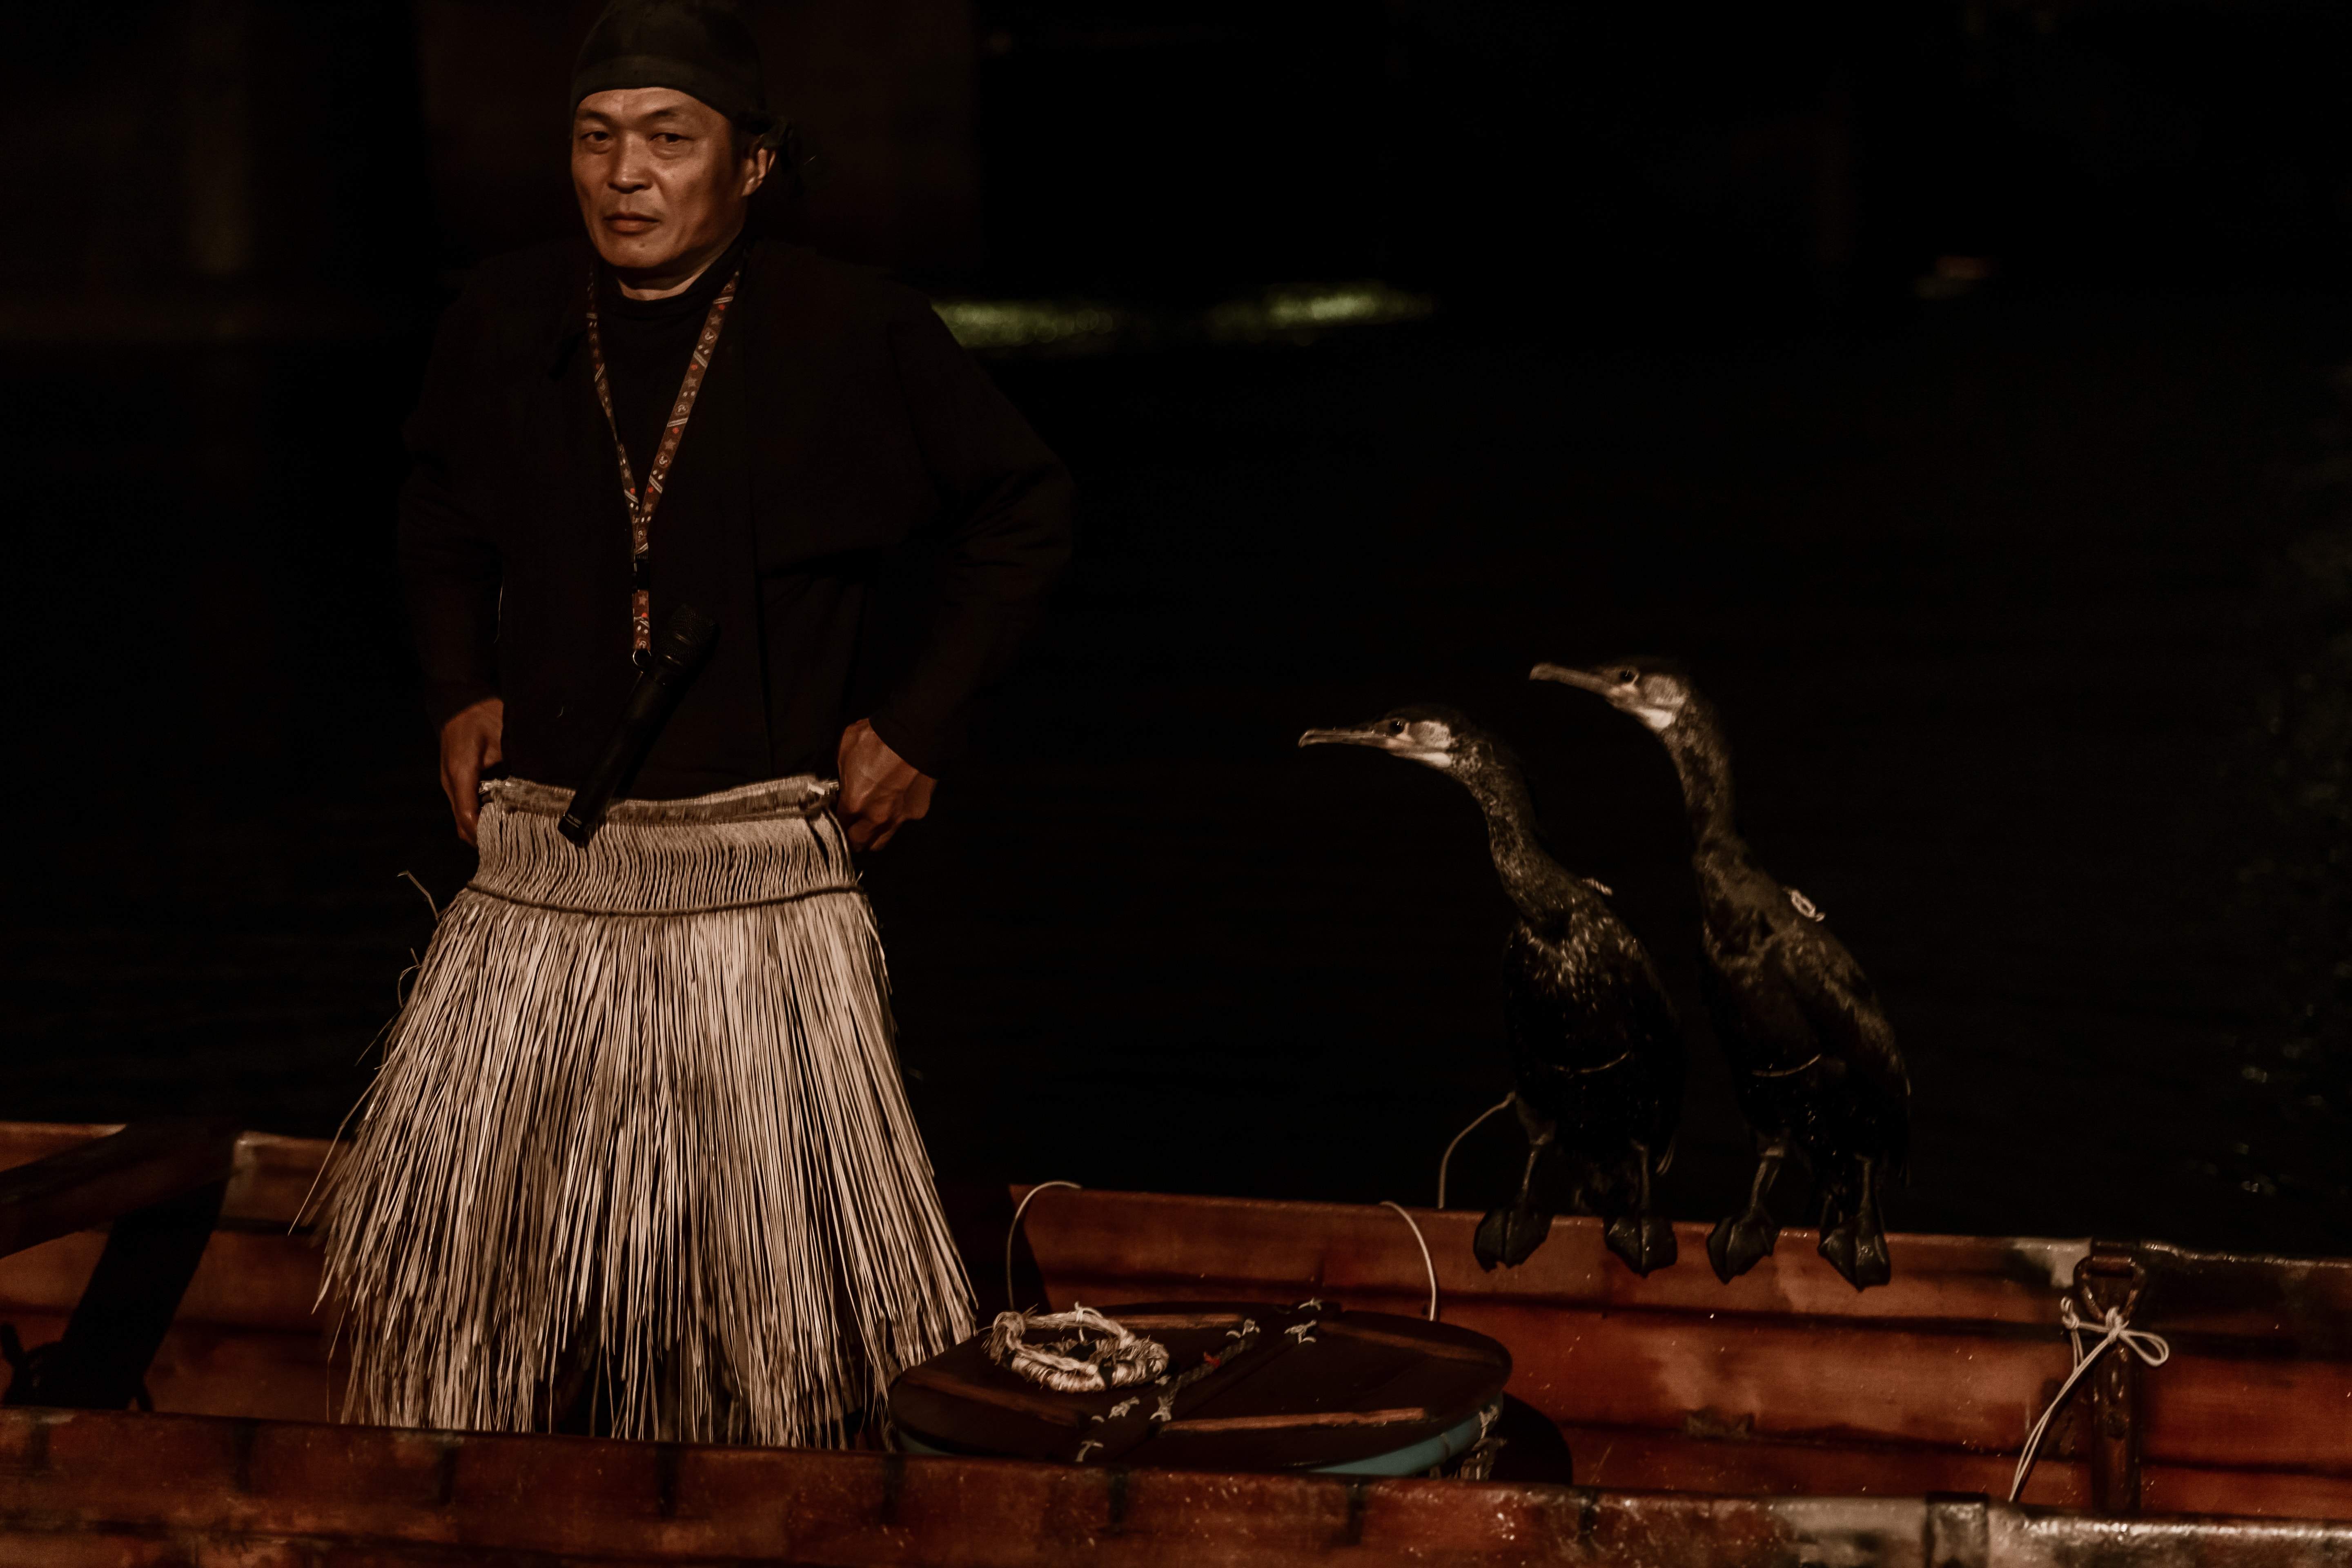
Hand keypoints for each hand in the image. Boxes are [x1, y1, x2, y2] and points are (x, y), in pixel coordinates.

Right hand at [439, 697, 504, 845]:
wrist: (459, 700)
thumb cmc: (480, 715)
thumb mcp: (503, 737)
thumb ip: (514, 764)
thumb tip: (534, 786)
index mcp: (461, 774)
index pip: (468, 816)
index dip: (485, 834)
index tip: (506, 844)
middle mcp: (451, 782)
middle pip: (462, 823)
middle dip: (484, 836)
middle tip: (512, 844)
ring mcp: (451, 782)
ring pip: (462, 816)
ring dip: (481, 827)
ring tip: (508, 834)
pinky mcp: (455, 780)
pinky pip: (464, 805)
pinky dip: (478, 815)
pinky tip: (498, 816)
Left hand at [837, 718, 933, 849]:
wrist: (916, 733)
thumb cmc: (879, 738)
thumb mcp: (845, 749)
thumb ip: (840, 773)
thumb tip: (841, 779)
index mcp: (854, 803)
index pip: (838, 825)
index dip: (835, 820)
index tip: (836, 814)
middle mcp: (877, 817)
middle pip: (859, 844)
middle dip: (851, 837)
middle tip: (850, 825)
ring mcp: (900, 817)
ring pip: (881, 840)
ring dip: (873, 833)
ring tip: (871, 818)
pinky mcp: (918, 811)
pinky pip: (902, 822)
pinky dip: (895, 816)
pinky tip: (895, 799)